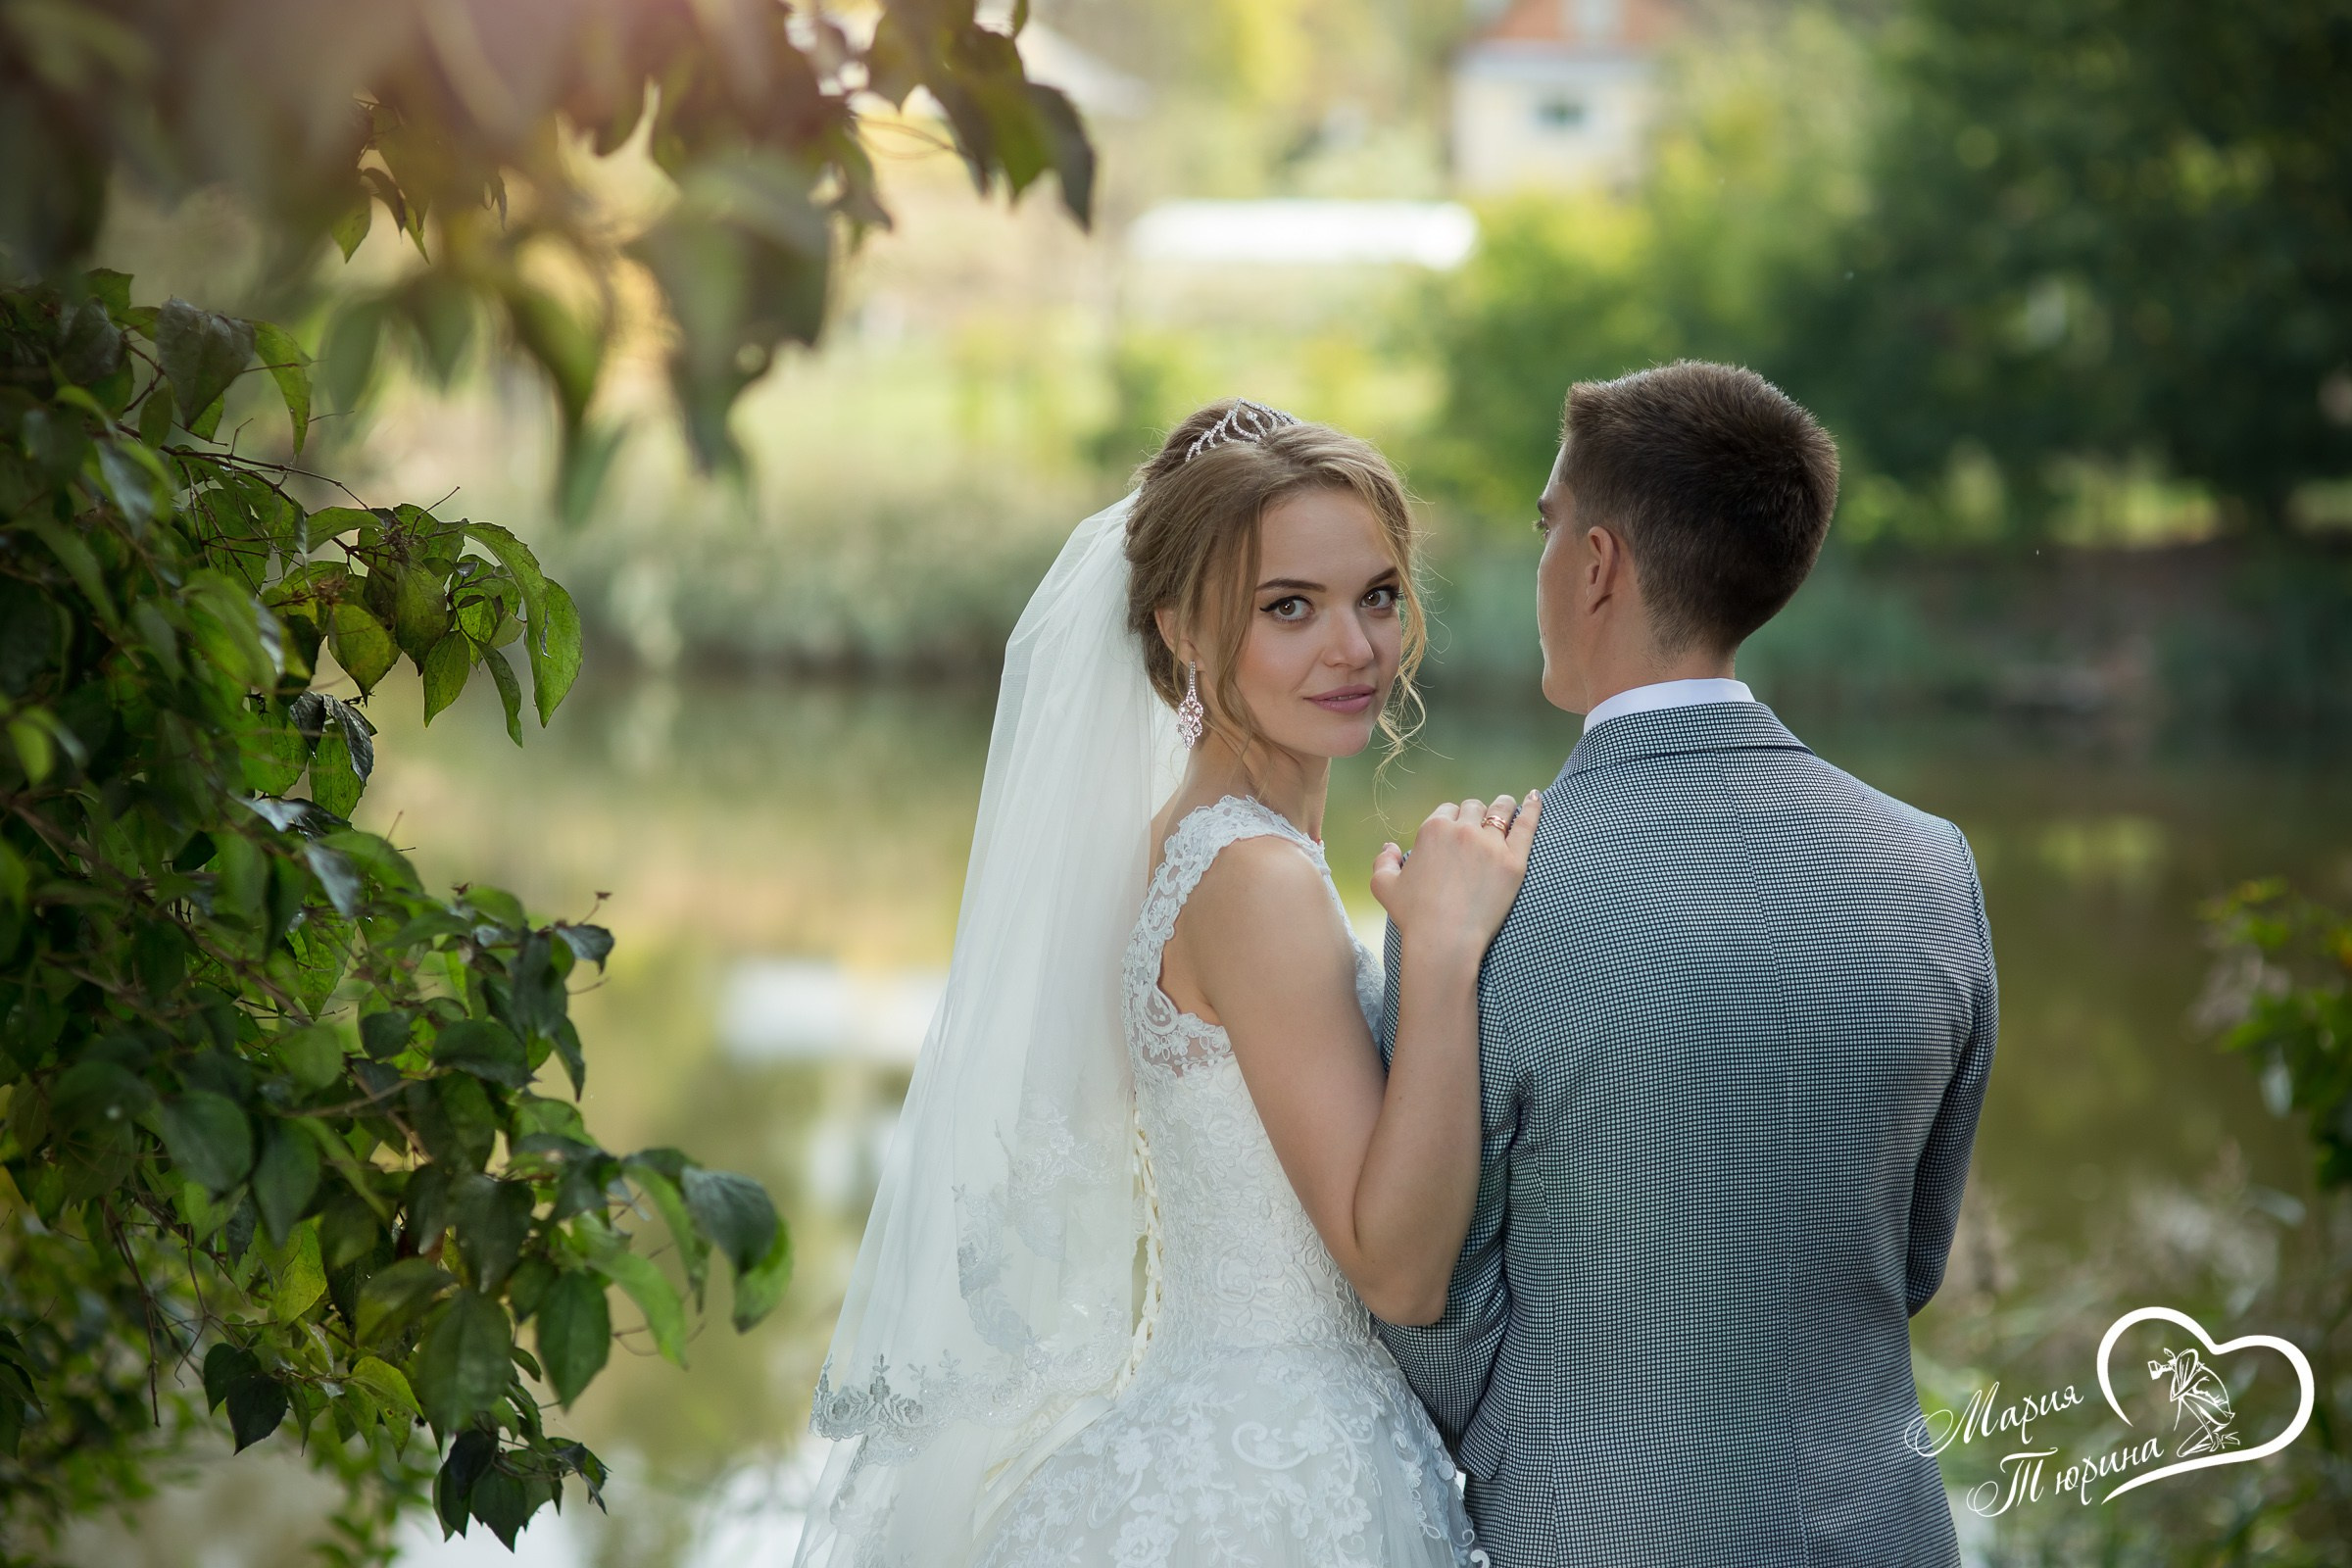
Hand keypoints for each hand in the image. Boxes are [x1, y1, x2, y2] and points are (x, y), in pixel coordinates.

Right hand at [1369, 791, 1541, 955]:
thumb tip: (1390, 846)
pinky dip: (1532, 807)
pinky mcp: (1514, 862)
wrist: (1444, 941)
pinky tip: (1536, 797)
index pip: (1448, 810)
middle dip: (1476, 814)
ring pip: (1501, 809)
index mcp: (1433, 829)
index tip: (1456, 834)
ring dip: (1503, 806)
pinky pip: (1527, 825)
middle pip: (1474, 807)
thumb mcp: (1383, 887)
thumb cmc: (1413, 917)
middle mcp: (1462, 830)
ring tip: (1508, 808)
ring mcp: (1491, 844)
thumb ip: (1383, 862)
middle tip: (1481, 827)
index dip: (1452, 821)